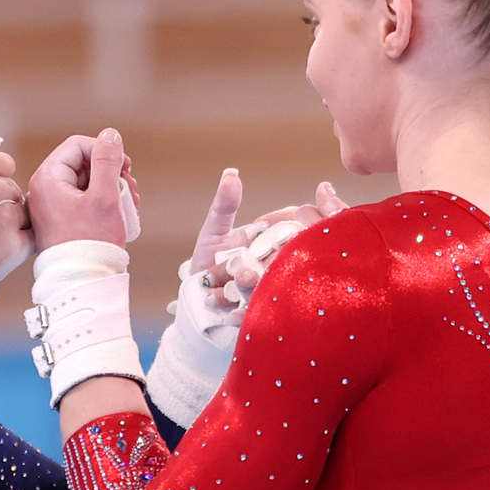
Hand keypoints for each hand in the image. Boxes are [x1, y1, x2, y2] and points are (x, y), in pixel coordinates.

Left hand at [28, 129, 137, 251]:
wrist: (81, 281)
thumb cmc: (90, 242)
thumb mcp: (104, 196)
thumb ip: (107, 162)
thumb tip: (111, 134)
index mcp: (48, 178)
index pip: (78, 145)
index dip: (104, 151)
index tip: (126, 167)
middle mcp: (44, 189)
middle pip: (82, 162)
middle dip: (111, 171)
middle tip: (131, 186)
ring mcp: (51, 205)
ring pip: (85, 181)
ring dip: (111, 186)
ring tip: (130, 201)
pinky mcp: (60, 219)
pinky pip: (83, 199)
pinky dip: (103, 200)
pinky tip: (121, 211)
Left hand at [201, 180, 348, 319]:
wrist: (196, 300)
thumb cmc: (210, 261)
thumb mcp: (214, 233)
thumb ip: (224, 207)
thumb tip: (231, 174)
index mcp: (273, 242)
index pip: (293, 227)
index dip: (290, 223)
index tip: (271, 223)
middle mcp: (276, 266)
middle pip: (286, 259)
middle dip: (276, 256)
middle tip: (259, 251)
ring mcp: (268, 291)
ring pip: (268, 286)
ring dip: (254, 282)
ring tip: (241, 276)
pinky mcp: (256, 316)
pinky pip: (253, 315)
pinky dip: (241, 313)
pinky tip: (231, 312)